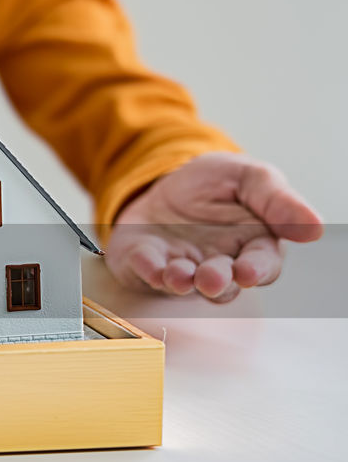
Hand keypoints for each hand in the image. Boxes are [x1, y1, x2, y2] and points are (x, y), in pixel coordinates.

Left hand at [105, 152, 321, 302]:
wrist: (167, 178)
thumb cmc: (217, 183)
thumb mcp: (250, 177)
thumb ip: (278, 202)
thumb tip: (315, 228)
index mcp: (251, 245)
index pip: (262, 265)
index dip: (257, 270)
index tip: (250, 271)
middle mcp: (217, 264)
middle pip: (223, 283)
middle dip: (217, 282)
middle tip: (211, 278)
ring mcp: (181, 266)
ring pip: (185, 284)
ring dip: (182, 281)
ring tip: (180, 275)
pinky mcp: (147, 261)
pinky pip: (146, 269)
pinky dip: (148, 269)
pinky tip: (151, 265)